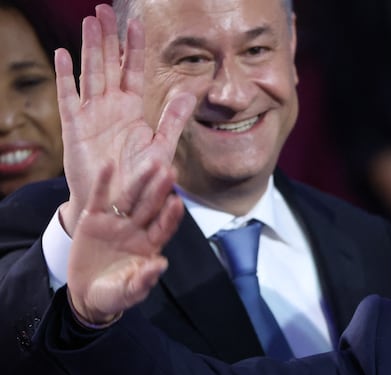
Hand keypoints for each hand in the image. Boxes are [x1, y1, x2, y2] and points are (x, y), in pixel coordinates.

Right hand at [55, 4, 193, 234]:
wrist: (120, 202)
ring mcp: (91, 114)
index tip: (136, 21)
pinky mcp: (75, 127)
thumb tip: (189, 92)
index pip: (132, 70)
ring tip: (89, 21)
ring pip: (90, 73)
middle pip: (108, 63)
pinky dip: (65, 75)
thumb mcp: (161, 147)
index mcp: (131, 109)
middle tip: (104, 9)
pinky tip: (63, 53)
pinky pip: (69, 96)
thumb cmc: (140, 178)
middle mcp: (110, 107)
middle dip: (107, 37)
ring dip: (89, 47)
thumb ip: (173, 119)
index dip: (133, 46)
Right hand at [67, 156, 183, 324]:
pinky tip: (108, 165)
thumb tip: (161, 264)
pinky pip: (99, 198)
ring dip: (140, 181)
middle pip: (150, 207)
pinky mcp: (93, 220)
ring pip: (129, 198)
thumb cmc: (114, 294)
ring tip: (151, 163)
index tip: (178, 203)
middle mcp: (135, 230)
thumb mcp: (129, 292)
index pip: (163, 228)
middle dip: (160, 190)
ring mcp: (115, 223)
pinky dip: (103, 182)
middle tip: (171, 172)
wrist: (87, 294)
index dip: (170, 216)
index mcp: (148, 246)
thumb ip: (143, 280)